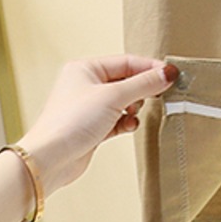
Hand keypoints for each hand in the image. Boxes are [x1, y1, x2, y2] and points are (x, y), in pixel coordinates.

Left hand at [15, 55, 177, 196]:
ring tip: (136, 113)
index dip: (149, 68)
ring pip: (122, 101)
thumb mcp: (114, 97)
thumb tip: (168, 73)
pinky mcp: (91, 129)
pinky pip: (117, 120)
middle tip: (161, 94)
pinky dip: (126, 122)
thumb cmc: (72, 122)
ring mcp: (88, 108)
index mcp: (86, 68)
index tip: (170, 74)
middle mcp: (86, 85)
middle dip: (142, 89)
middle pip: (125, 81)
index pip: (126, 62)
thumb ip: (143, 84)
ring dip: (134, 108)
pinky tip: (130, 126)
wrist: (50, 160)